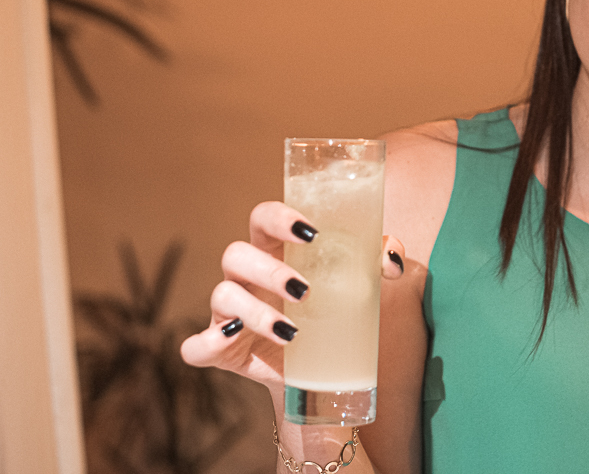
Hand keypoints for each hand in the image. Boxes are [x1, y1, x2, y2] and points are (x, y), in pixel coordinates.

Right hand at [180, 200, 406, 393]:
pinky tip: (231, 339)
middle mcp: (245, 276)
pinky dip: (207, 341)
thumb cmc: (331, 310)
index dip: (278, 217)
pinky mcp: (220, 349)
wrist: (319, 371)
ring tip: (292, 330)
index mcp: (273, 250)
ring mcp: (227, 311)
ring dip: (254, 311)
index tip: (309, 230)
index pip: (262, 217)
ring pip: (222, 295)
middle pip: (236, 254)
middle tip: (304, 290)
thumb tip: (391, 260)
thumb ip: (374, 260)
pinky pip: (196, 344)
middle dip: (268, 270)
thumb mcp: (355, 283)